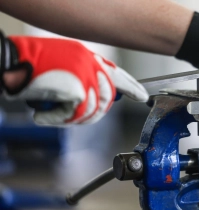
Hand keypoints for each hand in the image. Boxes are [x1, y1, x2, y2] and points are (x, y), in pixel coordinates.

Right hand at [1, 35, 147, 125]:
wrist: (8, 63)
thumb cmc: (29, 67)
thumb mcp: (62, 69)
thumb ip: (83, 79)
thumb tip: (98, 99)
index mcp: (89, 57)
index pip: (117, 73)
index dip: (131, 86)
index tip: (142, 96)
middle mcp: (91, 63)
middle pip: (108, 97)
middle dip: (94, 112)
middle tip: (74, 115)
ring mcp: (86, 74)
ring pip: (94, 109)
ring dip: (73, 117)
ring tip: (54, 113)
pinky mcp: (79, 88)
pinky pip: (76, 115)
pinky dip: (58, 119)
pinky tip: (44, 115)